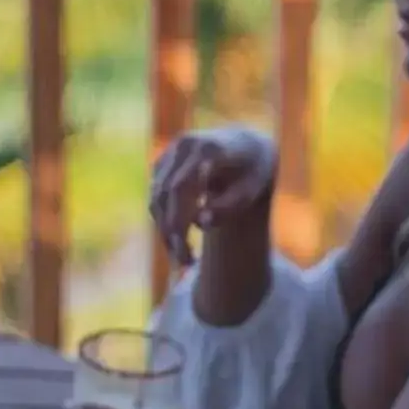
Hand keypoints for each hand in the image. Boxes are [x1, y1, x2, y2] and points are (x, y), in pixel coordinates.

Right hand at [149, 126, 276, 267]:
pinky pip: (156, 197)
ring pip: (157, 198)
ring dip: (165, 231)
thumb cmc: (252, 172)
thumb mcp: (251, 191)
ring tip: (183, 259)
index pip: (181, 186)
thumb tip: (201, 223)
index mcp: (209, 149)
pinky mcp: (163, 163)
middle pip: (166, 195)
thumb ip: (230, 206)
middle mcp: (185, 146)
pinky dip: (163, 221)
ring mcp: (171, 153)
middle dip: (173, 231)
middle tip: (186, 263)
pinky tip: (178, 242)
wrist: (246, 145)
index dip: (177, 214)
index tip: (184, 244)